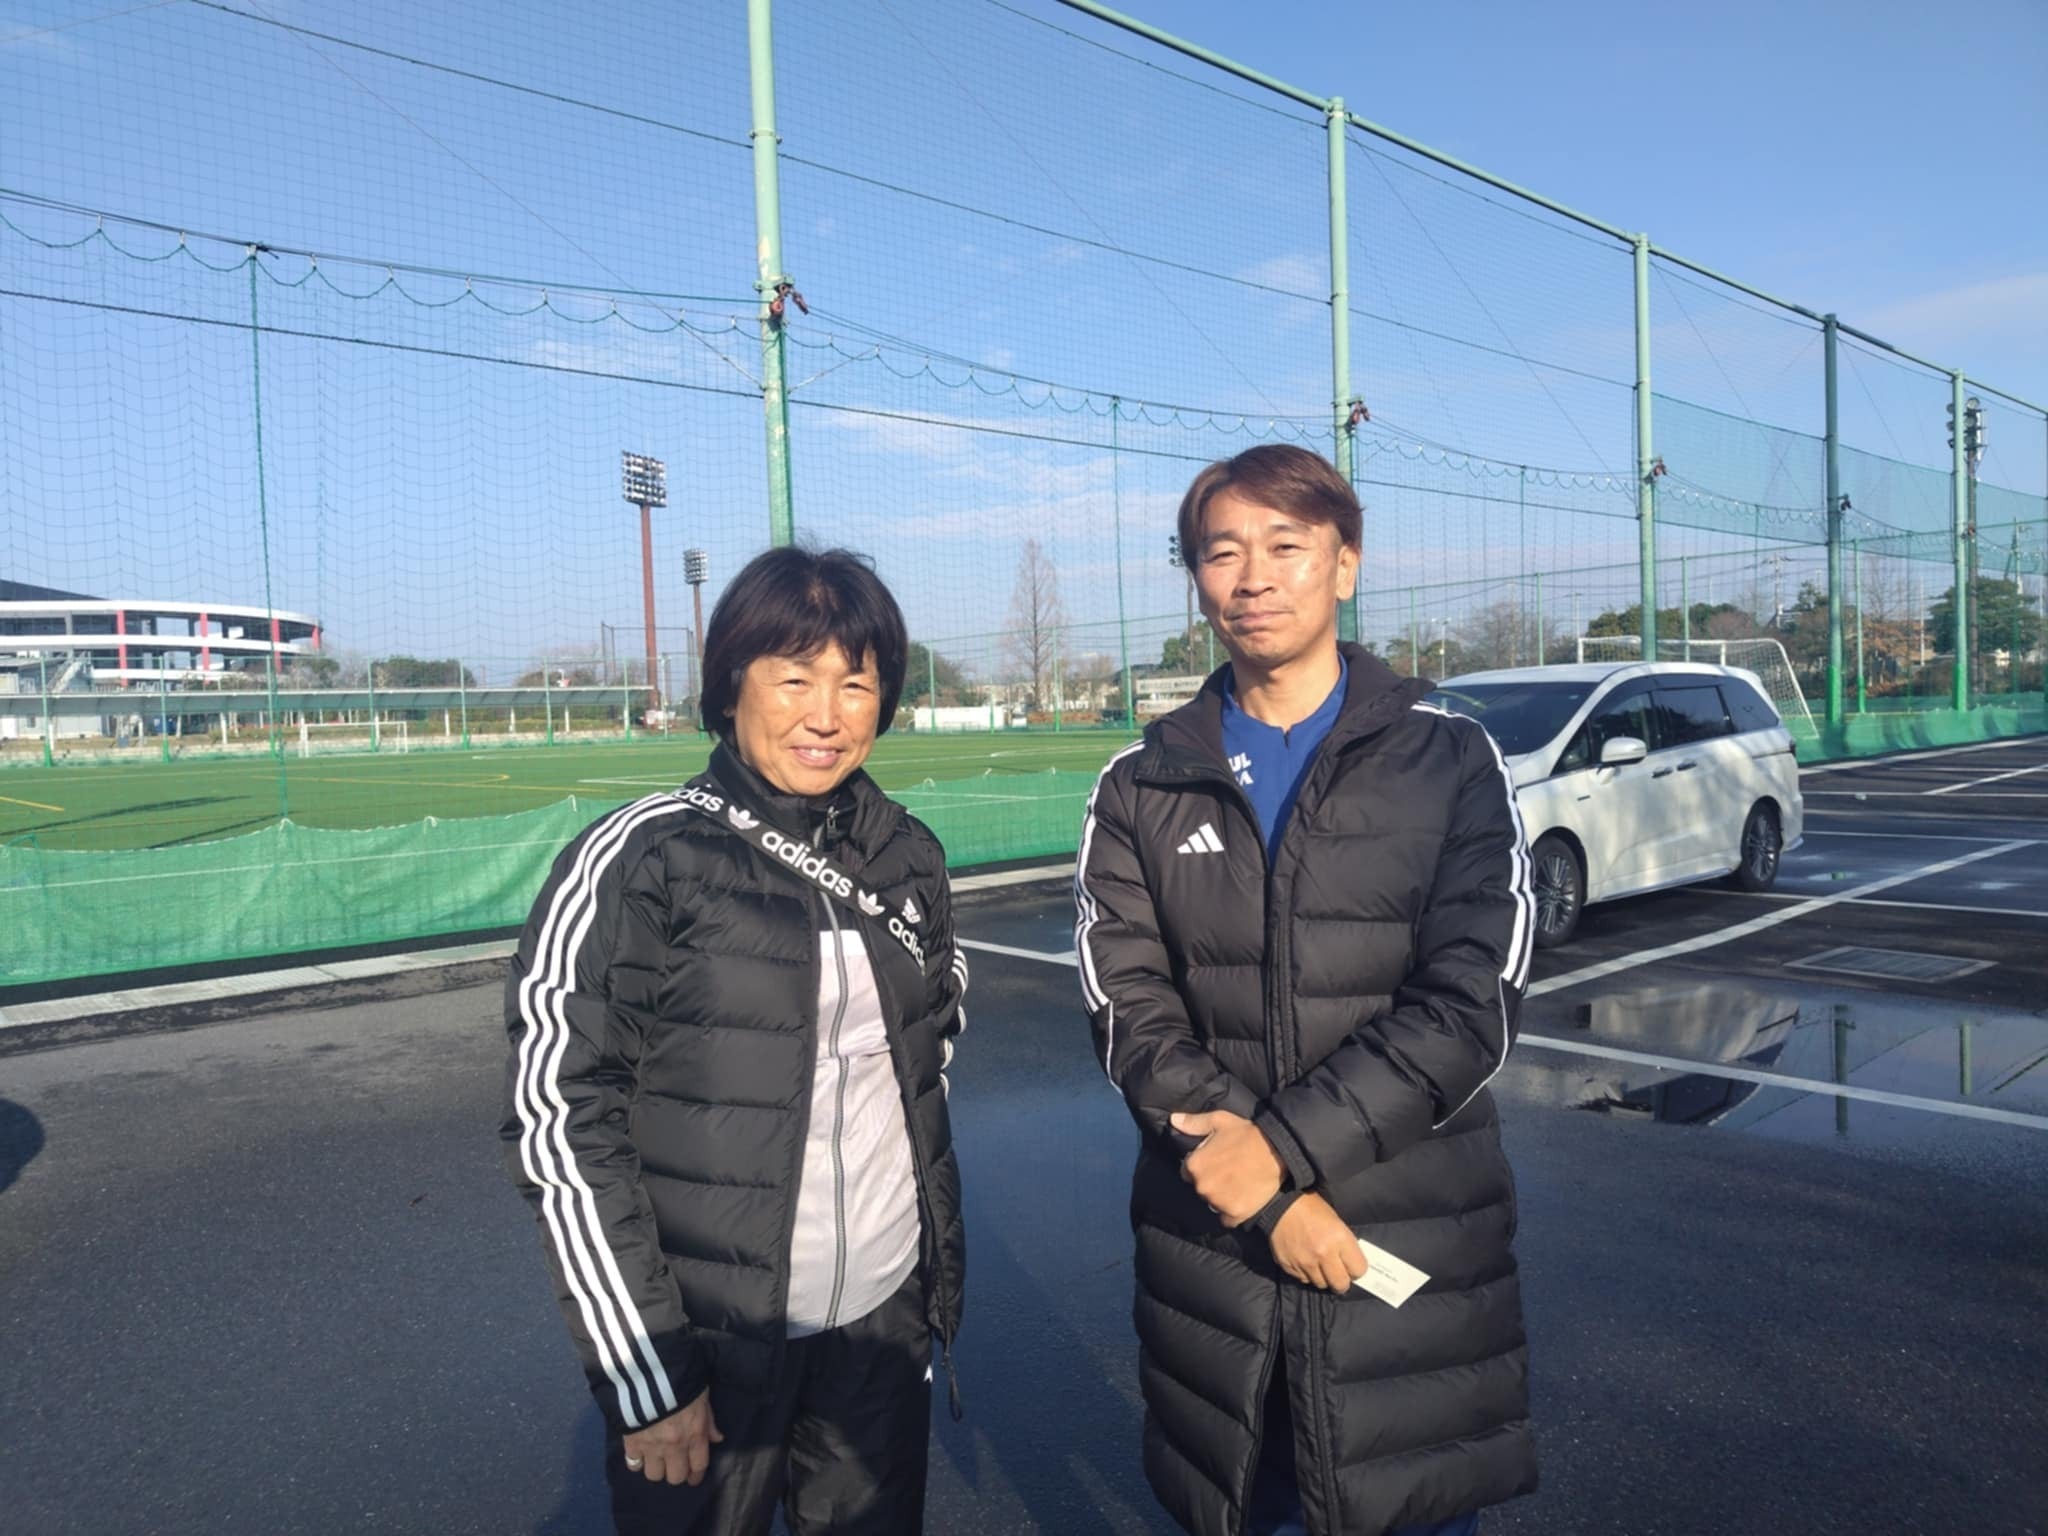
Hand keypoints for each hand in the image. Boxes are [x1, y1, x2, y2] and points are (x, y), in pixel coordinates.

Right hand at [622, 1389, 722, 1485]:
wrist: (650, 1371)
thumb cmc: (682, 1379)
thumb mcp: (702, 1395)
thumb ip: (709, 1420)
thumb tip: (717, 1439)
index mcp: (695, 1434)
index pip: (698, 1466)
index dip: (696, 1476)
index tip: (693, 1478)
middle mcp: (675, 1445)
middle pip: (676, 1477)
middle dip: (676, 1473)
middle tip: (674, 1465)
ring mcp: (652, 1446)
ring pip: (654, 1475)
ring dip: (656, 1468)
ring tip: (656, 1459)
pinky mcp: (632, 1442)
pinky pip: (633, 1464)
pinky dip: (636, 1461)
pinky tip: (639, 1454)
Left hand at [1171, 1109, 1283, 1227]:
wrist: (1277, 1151)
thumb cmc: (1247, 1134)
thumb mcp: (1219, 1121)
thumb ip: (1194, 1123)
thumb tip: (1174, 1120)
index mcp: (1194, 1165)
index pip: (1187, 1172)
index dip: (1201, 1166)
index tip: (1215, 1162)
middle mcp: (1202, 1187)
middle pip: (1201, 1188)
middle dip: (1211, 1181)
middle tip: (1228, 1171)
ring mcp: (1218, 1202)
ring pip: (1213, 1203)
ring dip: (1221, 1197)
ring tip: (1237, 1184)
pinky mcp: (1235, 1214)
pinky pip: (1227, 1219)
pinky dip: (1233, 1212)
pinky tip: (1243, 1199)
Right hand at [1269, 1193, 1367, 1291]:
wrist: (1279, 1204)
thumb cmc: (1311, 1208)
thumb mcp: (1336, 1221)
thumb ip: (1345, 1245)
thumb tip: (1351, 1264)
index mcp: (1339, 1239)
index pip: (1359, 1270)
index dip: (1356, 1269)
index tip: (1352, 1265)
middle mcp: (1323, 1254)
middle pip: (1340, 1285)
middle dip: (1342, 1281)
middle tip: (1338, 1272)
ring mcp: (1305, 1262)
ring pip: (1321, 1284)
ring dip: (1323, 1277)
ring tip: (1319, 1264)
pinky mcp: (1289, 1267)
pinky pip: (1303, 1279)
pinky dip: (1306, 1273)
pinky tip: (1305, 1260)